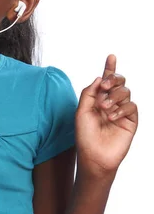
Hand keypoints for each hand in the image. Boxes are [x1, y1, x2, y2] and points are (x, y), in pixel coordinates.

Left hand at [75, 54, 137, 177]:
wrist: (94, 157)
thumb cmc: (85, 137)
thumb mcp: (81, 112)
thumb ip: (88, 93)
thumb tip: (98, 77)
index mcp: (98, 100)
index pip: (105, 81)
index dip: (109, 68)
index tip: (111, 56)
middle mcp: (111, 103)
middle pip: (118, 82)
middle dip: (112, 79)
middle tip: (104, 85)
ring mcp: (122, 111)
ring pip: (126, 91)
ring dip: (114, 96)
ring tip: (104, 108)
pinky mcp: (131, 121)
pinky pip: (131, 106)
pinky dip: (121, 108)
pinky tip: (111, 116)